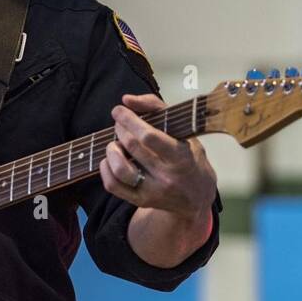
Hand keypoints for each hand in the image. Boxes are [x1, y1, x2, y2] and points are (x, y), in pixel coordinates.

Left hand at [99, 93, 216, 221]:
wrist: (195, 195)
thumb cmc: (188, 157)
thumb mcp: (183, 130)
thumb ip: (157, 108)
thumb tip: (127, 100)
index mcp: (181, 156)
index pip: (149, 136)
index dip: (129, 120)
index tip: (119, 110)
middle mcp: (167, 176)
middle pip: (132, 147)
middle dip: (120, 129)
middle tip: (120, 124)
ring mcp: (153, 191)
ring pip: (120, 169)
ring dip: (111, 150)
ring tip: (115, 143)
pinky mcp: (140, 200)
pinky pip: (112, 185)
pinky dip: (106, 167)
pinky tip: (112, 159)